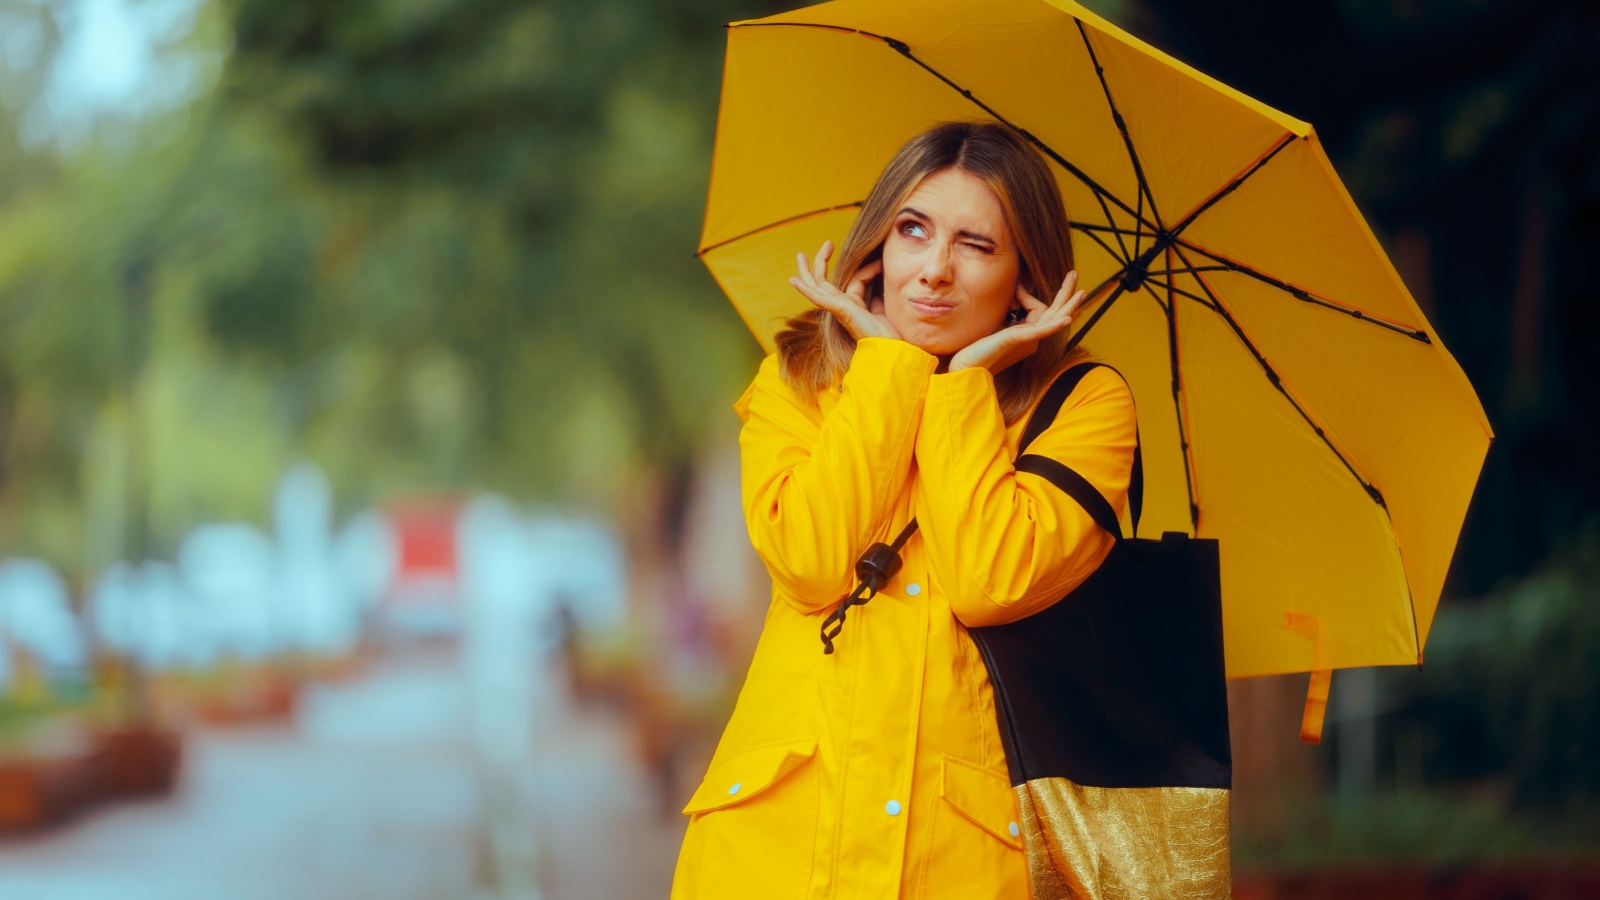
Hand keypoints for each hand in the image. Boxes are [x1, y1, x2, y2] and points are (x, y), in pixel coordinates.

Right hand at [788, 241, 898, 341]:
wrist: (891, 349)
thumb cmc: (890, 332)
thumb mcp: (884, 303)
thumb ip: (878, 287)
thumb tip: (880, 265)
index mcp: (854, 306)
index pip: (855, 280)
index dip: (869, 268)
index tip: (882, 261)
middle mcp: (843, 307)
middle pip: (825, 283)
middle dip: (822, 262)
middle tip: (827, 244)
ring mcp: (839, 309)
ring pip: (817, 287)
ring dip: (808, 270)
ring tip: (801, 255)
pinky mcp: (839, 311)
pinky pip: (818, 298)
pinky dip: (805, 289)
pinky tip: (794, 280)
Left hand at [947, 270, 1086, 373]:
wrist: (967, 368)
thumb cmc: (976, 349)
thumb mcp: (995, 324)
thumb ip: (1006, 313)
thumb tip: (1011, 295)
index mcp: (1026, 335)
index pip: (1038, 309)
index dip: (1028, 294)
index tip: (1017, 285)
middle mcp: (1031, 339)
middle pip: (1055, 313)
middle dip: (1067, 294)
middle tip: (1075, 274)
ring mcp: (1027, 340)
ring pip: (1054, 320)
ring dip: (1069, 304)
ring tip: (1081, 291)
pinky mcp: (1018, 341)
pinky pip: (1041, 332)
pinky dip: (1054, 325)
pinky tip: (1067, 319)